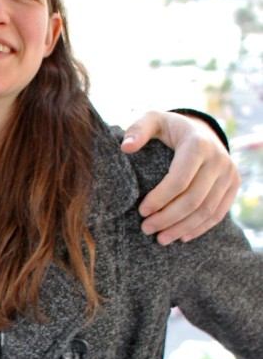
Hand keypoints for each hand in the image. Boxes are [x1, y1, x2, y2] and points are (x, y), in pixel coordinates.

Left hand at [121, 112, 238, 244]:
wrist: (200, 130)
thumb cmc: (170, 128)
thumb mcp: (153, 120)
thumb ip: (138, 129)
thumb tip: (126, 146)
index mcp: (198, 144)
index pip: (179, 180)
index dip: (160, 199)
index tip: (141, 211)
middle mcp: (218, 159)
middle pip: (193, 199)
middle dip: (168, 218)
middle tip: (146, 229)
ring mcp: (229, 173)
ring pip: (206, 210)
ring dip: (182, 228)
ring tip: (160, 238)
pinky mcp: (233, 185)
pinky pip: (218, 213)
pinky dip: (200, 228)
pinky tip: (181, 237)